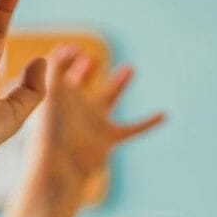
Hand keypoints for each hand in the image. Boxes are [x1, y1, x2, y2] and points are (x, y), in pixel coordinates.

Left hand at [26, 48, 166, 199]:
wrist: (60, 169)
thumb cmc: (51, 134)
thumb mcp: (53, 94)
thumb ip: (57, 68)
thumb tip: (68, 47)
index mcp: (60, 95)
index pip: (62, 70)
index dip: (66, 58)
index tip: (73, 50)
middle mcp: (77, 107)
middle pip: (84, 81)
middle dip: (87, 68)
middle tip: (91, 60)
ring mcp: (94, 121)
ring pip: (110, 97)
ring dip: (120, 83)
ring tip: (130, 68)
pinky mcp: (108, 138)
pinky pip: (132, 129)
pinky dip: (148, 123)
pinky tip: (164, 115)